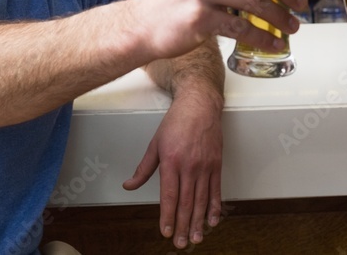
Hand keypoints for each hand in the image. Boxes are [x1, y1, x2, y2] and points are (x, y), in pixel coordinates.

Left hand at [123, 90, 223, 249]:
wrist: (200, 105)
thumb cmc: (176, 122)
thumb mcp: (155, 144)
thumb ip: (143, 169)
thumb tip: (129, 185)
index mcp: (171, 162)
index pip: (169, 196)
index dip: (167, 216)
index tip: (165, 232)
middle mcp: (189, 166)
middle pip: (186, 202)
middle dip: (182, 225)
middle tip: (180, 243)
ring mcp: (205, 166)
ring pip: (202, 200)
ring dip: (198, 222)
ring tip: (195, 238)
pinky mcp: (217, 164)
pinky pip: (216, 190)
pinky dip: (215, 207)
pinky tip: (212, 220)